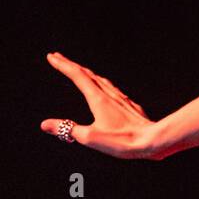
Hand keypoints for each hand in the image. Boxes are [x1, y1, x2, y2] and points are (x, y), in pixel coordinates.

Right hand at [40, 51, 165, 159]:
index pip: (77, 76)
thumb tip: (45, 124)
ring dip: (85, 72)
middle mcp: (109, 94)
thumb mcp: (89, 137)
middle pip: (87, 74)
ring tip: (77, 69)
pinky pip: (110, 87)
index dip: (63, 65)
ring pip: (99, 79)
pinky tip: (103, 87)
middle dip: (70, 64)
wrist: (153, 140)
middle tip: (57, 57)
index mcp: (98, 99)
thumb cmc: (122, 141)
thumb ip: (67, 128)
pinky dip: (99, 82)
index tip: (51, 56)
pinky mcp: (129, 105)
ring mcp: (120, 98)